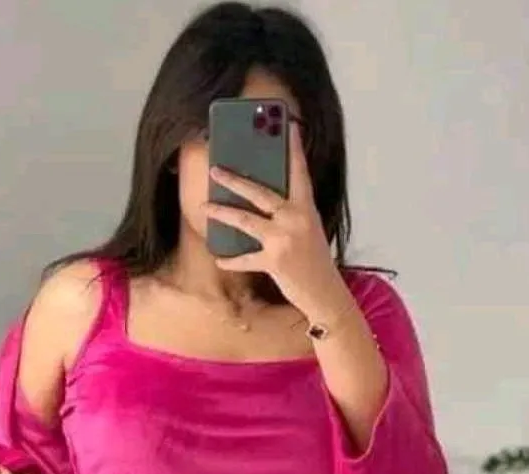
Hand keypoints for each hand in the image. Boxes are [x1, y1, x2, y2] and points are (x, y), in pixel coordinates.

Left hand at [204, 121, 339, 303]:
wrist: (324, 292)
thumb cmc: (312, 258)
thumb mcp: (307, 228)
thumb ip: (289, 210)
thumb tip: (258, 195)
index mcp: (307, 208)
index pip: (299, 172)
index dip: (293, 148)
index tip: (287, 125)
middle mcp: (296, 219)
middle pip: (260, 193)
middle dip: (235, 181)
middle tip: (215, 169)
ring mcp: (284, 240)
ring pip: (245, 221)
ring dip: (222, 212)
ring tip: (204, 206)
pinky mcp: (274, 261)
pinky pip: (245, 259)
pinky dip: (230, 260)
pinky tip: (218, 258)